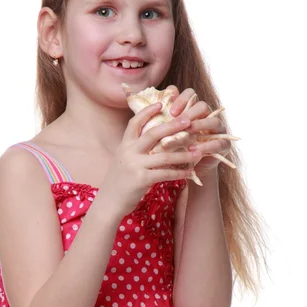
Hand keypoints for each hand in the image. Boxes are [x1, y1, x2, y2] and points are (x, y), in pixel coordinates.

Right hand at [98, 102, 204, 217]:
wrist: (109, 202)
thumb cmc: (120, 181)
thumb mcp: (123, 160)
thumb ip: (135, 149)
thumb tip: (154, 139)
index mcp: (125, 145)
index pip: (135, 123)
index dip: (147, 112)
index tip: (160, 103)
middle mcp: (129, 152)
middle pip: (153, 133)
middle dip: (173, 126)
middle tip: (189, 120)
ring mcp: (135, 165)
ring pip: (164, 156)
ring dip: (183, 154)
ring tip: (198, 151)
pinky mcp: (141, 180)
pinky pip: (165, 174)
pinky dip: (179, 173)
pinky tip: (190, 172)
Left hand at [166, 86, 233, 178]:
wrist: (186, 171)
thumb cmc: (172, 151)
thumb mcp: (164, 135)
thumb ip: (159, 121)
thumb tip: (144, 103)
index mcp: (191, 110)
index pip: (190, 94)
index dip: (180, 99)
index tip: (169, 111)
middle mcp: (205, 117)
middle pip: (202, 105)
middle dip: (190, 112)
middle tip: (179, 121)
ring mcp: (216, 130)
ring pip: (213, 121)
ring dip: (200, 126)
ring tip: (188, 132)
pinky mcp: (223, 145)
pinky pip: (219, 142)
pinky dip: (206, 145)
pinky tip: (195, 149)